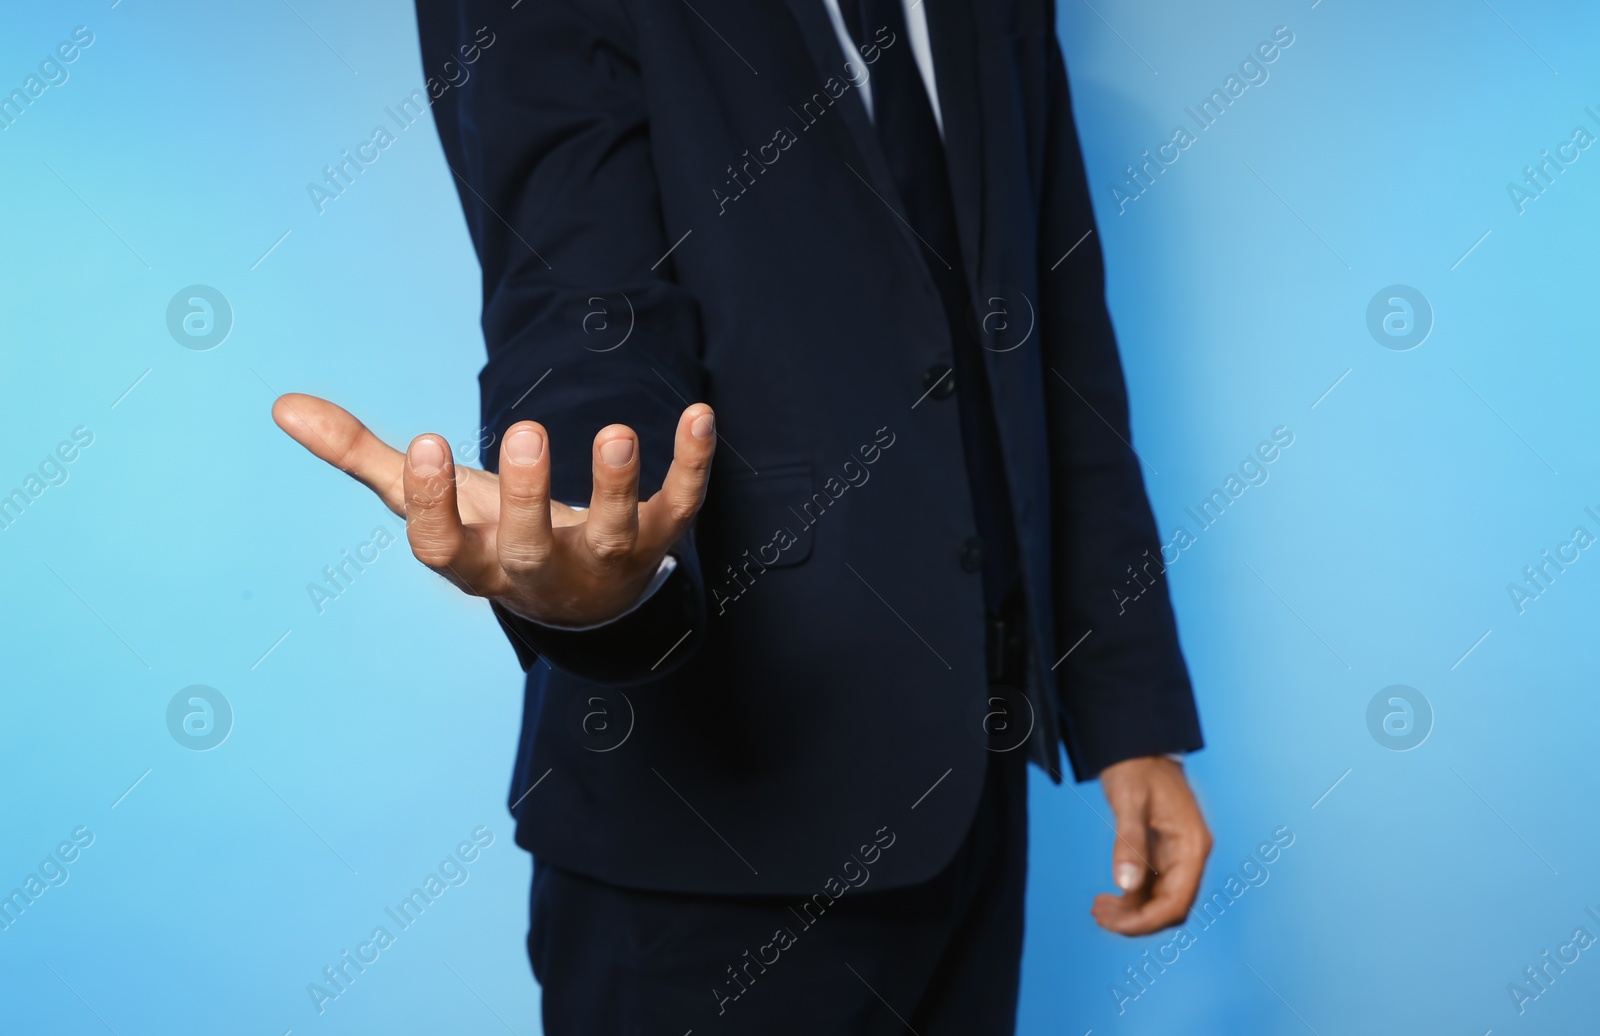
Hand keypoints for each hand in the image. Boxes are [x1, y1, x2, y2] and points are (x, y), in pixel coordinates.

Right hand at [271, 392, 715, 626]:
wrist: (582, 595)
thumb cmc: (492, 535)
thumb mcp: (431, 503)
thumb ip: (363, 456)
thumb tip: (282, 405)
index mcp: (476, 562)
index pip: (443, 549)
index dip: (432, 504)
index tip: (426, 443)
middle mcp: (539, 569)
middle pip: (527, 546)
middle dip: (526, 497)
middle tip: (522, 431)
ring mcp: (604, 558)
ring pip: (613, 532)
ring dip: (616, 485)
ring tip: (615, 432)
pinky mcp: (660, 537)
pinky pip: (682, 505)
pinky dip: (693, 465)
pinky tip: (701, 415)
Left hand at [1090, 755, 1210, 935]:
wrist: (1138, 746)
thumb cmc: (1136, 768)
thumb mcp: (1129, 802)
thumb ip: (1128, 842)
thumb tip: (1125, 885)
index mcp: (1191, 846)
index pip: (1175, 902)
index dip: (1145, 921)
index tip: (1113, 924)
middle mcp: (1190, 855)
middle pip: (1169, 908)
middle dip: (1135, 920)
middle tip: (1098, 915)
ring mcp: (1177, 856)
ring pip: (1159, 901)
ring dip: (1130, 912)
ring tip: (1097, 909)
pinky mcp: (1163, 853)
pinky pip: (1151, 887)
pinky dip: (1130, 897)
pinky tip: (1107, 897)